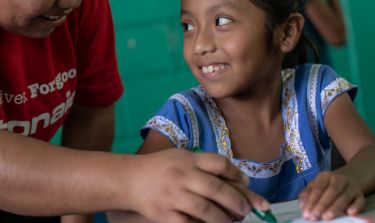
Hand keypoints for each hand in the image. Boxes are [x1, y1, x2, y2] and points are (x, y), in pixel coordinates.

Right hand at [126, 149, 267, 222]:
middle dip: (237, 202)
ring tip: (231, 222)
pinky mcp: (165, 214)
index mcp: (188, 159)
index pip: (220, 164)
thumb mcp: (181, 157)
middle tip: (246, 211)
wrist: (128, 180)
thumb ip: (206, 165)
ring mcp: (173, 196)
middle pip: (217, 190)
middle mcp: (182, 176)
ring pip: (207, 211)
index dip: (237, 175)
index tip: (245, 184)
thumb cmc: (160, 168)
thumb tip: (242, 181)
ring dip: (224, 219)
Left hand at [298, 171, 363, 220]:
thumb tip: (302, 206)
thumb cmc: (328, 185)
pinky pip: (360, 201)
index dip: (312, 200)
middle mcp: (340, 179)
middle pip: (331, 191)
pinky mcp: (361, 195)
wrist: (351, 178)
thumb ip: (308, 194)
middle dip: (322, 205)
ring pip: (344, 197)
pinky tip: (349, 213)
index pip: (318, 188)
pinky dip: (356, 207)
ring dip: (335, 208)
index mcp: (326, 176)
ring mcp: (352, 187)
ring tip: (326, 217)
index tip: (306, 213)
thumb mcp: (316, 185)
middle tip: (314, 217)